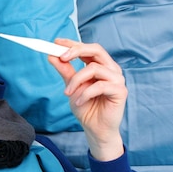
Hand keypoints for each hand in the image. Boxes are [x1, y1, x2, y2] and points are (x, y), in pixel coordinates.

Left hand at [48, 39, 126, 160]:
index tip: (56, 42)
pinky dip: (85, 94)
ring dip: (76, 80)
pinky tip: (79, 102)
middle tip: (61, 58)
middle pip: (96, 49)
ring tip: (68, 93)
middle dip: (76, 51)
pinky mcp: (120, 91)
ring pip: (94, 68)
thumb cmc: (86, 107)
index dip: (72, 43)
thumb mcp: (71, 87)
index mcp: (100, 65)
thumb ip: (65, 71)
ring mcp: (117, 79)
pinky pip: (100, 86)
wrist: (94, 128)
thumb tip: (52, 56)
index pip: (88, 48)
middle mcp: (111, 69)